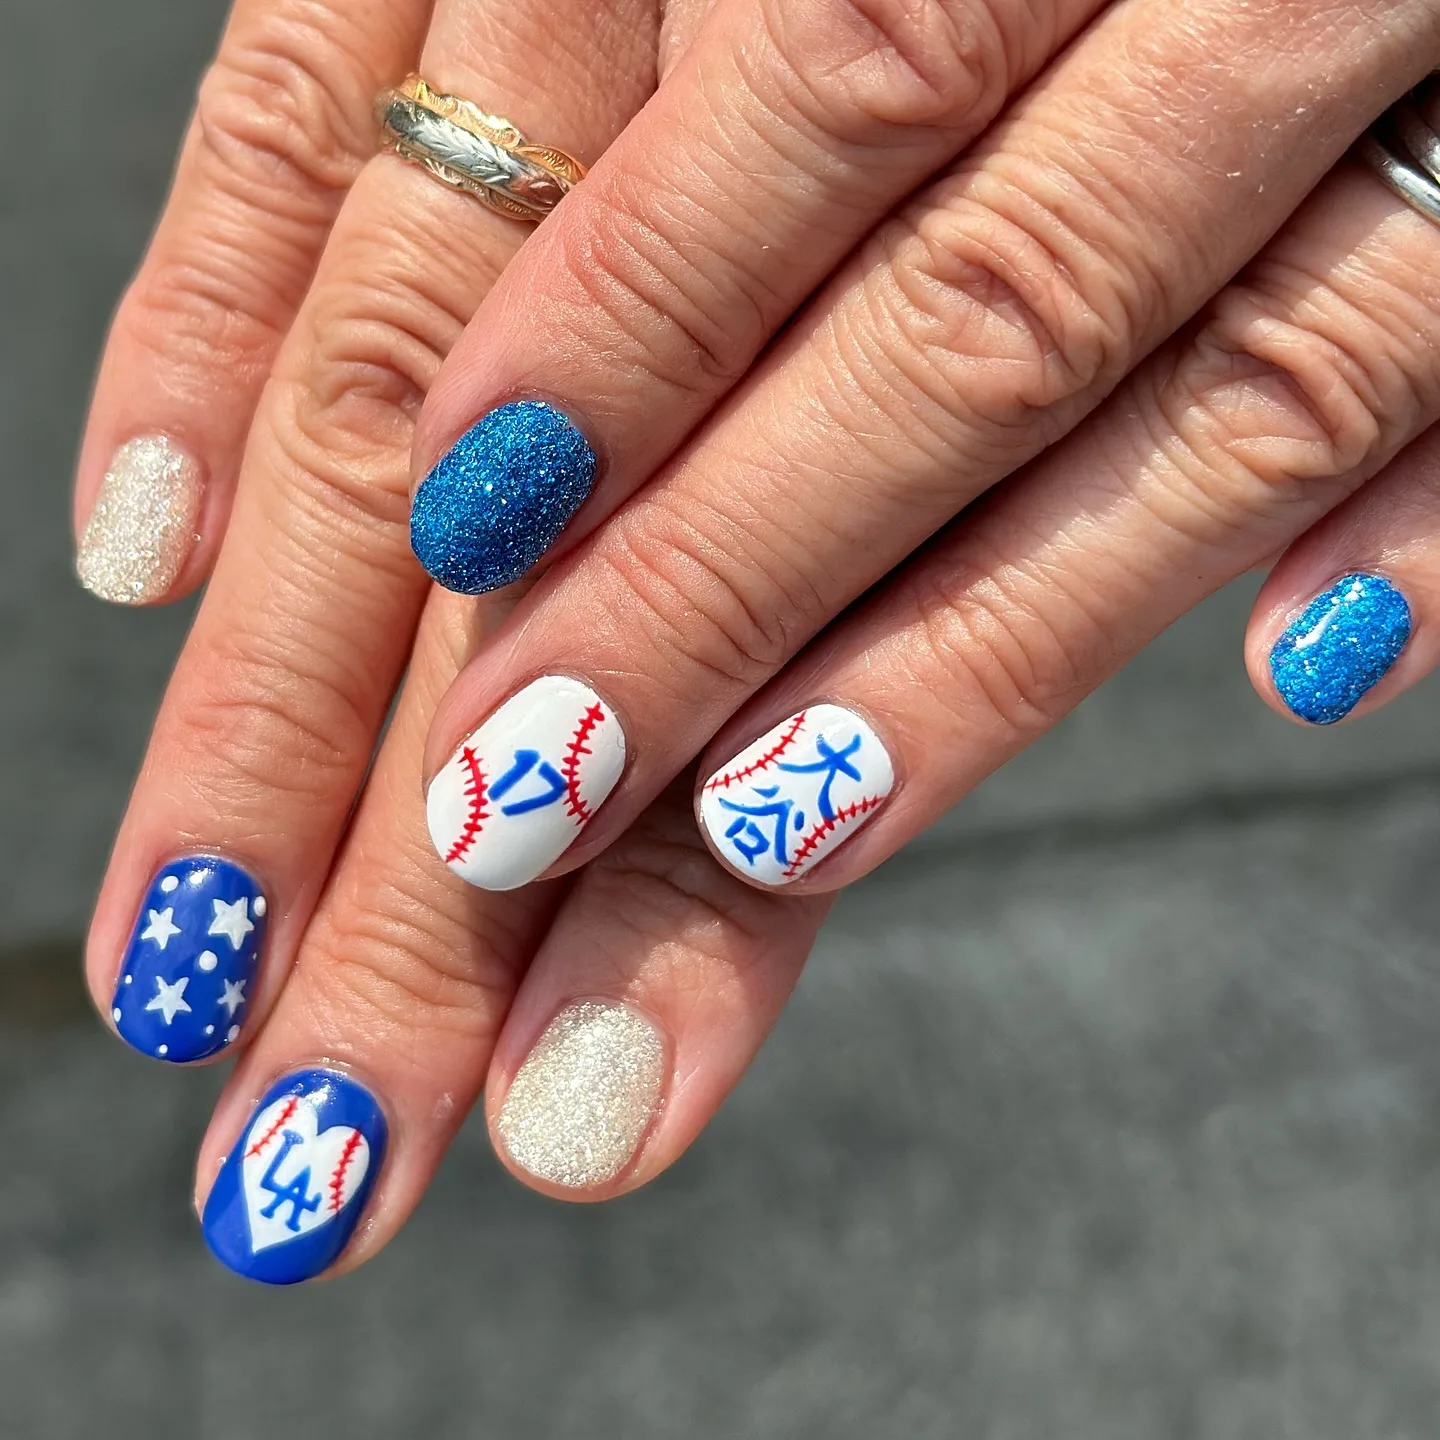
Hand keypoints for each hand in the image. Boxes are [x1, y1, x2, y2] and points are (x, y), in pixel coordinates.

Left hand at [412, 0, 1439, 896]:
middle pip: (968, 316)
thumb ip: (786, 45)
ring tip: (769, 834)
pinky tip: (1315, 667)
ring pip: (1214, 393)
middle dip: (728, 575)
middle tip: (517, 794)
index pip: (835, 68)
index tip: (466, 512)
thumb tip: (550, 309)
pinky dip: (1417, 523)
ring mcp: (1435, 70)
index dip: (636, 310)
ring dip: (981, 644)